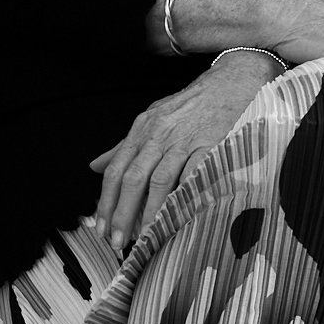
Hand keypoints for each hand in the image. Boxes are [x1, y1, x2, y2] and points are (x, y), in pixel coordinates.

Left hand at [90, 49, 283, 250]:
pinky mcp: (210, 145)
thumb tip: (94, 166)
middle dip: (122, 213)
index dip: (106, 201)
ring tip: (145, 235)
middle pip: (133, 178)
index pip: (115, 170)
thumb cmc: (190, 105)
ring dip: (150, 212)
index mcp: (141, 129)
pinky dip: (184, 196)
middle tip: (117, 241)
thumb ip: (123, 146)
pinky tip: (178, 215)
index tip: (100, 227)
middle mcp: (159, 134)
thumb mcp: (151, 119)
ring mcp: (184, 139)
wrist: (230, 83)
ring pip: (160, 180)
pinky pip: (192, 175)